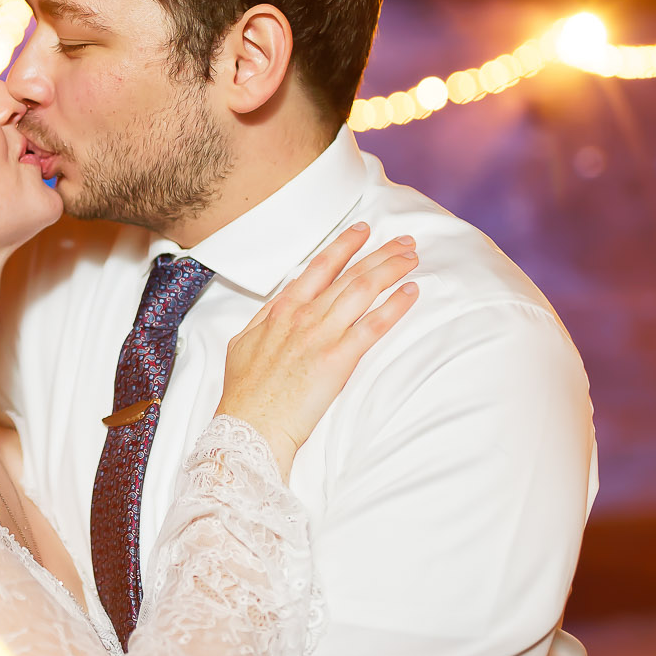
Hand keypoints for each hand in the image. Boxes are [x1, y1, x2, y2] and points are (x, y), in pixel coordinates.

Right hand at [215, 222, 419, 476]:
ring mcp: (321, 335)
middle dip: (379, 253)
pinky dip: (394, 306)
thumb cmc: (244, 392)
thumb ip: (264, 321)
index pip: (319, 267)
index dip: (343, 246)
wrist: (250, 424)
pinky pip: (373, 325)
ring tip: (412, 258)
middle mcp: (303, 315)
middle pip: (349, 274)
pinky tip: (410, 292)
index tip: (362, 231)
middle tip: (403, 241)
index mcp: (281, 310)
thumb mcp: (243, 344)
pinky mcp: (338, 359)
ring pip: (363, 290)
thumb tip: (276, 308)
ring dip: (390, 269)